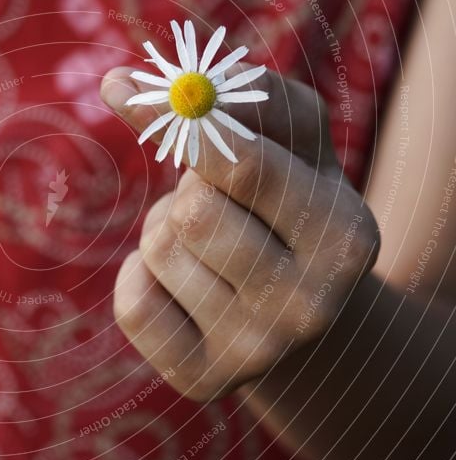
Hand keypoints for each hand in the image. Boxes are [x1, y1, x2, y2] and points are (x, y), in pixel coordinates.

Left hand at [100, 64, 379, 400]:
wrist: (297, 310)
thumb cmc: (287, 207)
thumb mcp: (289, 146)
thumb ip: (226, 101)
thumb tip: (116, 81)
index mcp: (343, 237)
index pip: (247, 167)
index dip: (189, 126)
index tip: (143, 96)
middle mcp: (307, 305)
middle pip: (193, 212)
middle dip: (189, 191)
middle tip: (215, 202)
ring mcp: (255, 352)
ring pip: (157, 250)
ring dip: (166, 234)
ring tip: (207, 249)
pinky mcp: (202, 379)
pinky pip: (133, 301)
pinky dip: (140, 277)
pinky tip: (179, 285)